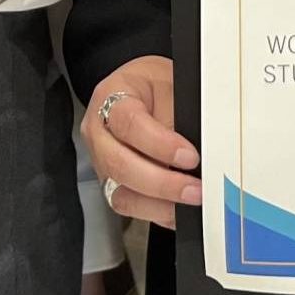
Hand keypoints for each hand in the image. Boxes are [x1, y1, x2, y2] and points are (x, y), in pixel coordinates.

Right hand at [82, 56, 201, 230]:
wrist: (142, 89)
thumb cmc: (155, 84)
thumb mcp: (170, 83)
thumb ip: (177, 115)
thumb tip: (192, 155)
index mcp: (111, 97)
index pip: (130, 124)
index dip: (160, 145)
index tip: (190, 157)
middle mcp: (99, 132)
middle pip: (119, 165)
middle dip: (161, 183)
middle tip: (195, 189)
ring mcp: (102, 161)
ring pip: (120, 193)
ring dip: (158, 204)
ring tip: (190, 203)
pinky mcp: (113, 183)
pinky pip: (130, 206)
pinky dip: (156, 212)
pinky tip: (178, 210)